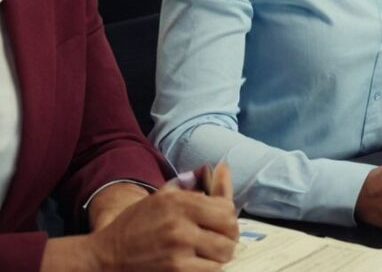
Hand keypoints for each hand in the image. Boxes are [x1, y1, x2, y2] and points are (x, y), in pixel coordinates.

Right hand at [86, 174, 237, 270]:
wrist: (105, 258)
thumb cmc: (136, 225)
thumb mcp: (163, 198)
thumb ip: (197, 187)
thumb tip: (224, 167)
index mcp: (179, 202)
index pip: (227, 208)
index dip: (228, 217)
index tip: (220, 224)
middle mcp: (180, 225)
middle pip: (230, 231)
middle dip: (228, 237)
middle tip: (219, 240)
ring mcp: (178, 251)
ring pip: (223, 254)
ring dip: (219, 255)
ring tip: (207, 253)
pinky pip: (211, 271)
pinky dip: (208, 268)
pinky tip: (197, 264)